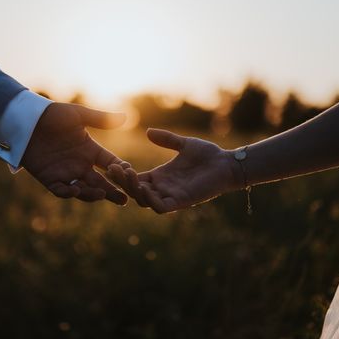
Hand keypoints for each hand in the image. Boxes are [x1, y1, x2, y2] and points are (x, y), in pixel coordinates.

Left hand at [21, 102, 130, 204]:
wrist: (25, 120)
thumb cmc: (52, 114)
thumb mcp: (78, 116)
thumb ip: (101, 119)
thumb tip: (125, 117)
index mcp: (90, 150)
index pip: (110, 163)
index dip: (120, 169)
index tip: (130, 173)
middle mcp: (80, 164)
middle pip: (101, 182)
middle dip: (113, 191)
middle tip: (125, 199)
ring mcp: (65, 173)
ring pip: (83, 190)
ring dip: (93, 194)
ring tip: (102, 194)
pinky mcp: (49, 179)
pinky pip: (61, 190)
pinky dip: (68, 193)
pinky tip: (75, 190)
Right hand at [107, 128, 243, 212]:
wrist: (228, 164)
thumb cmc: (208, 155)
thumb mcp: (184, 144)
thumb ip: (166, 139)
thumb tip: (147, 131)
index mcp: (161, 176)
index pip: (135, 179)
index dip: (122, 174)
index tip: (111, 164)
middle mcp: (163, 188)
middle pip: (135, 191)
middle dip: (123, 182)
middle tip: (114, 169)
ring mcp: (171, 196)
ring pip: (144, 200)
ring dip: (134, 189)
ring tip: (129, 174)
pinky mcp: (182, 202)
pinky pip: (160, 207)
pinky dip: (150, 200)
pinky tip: (144, 188)